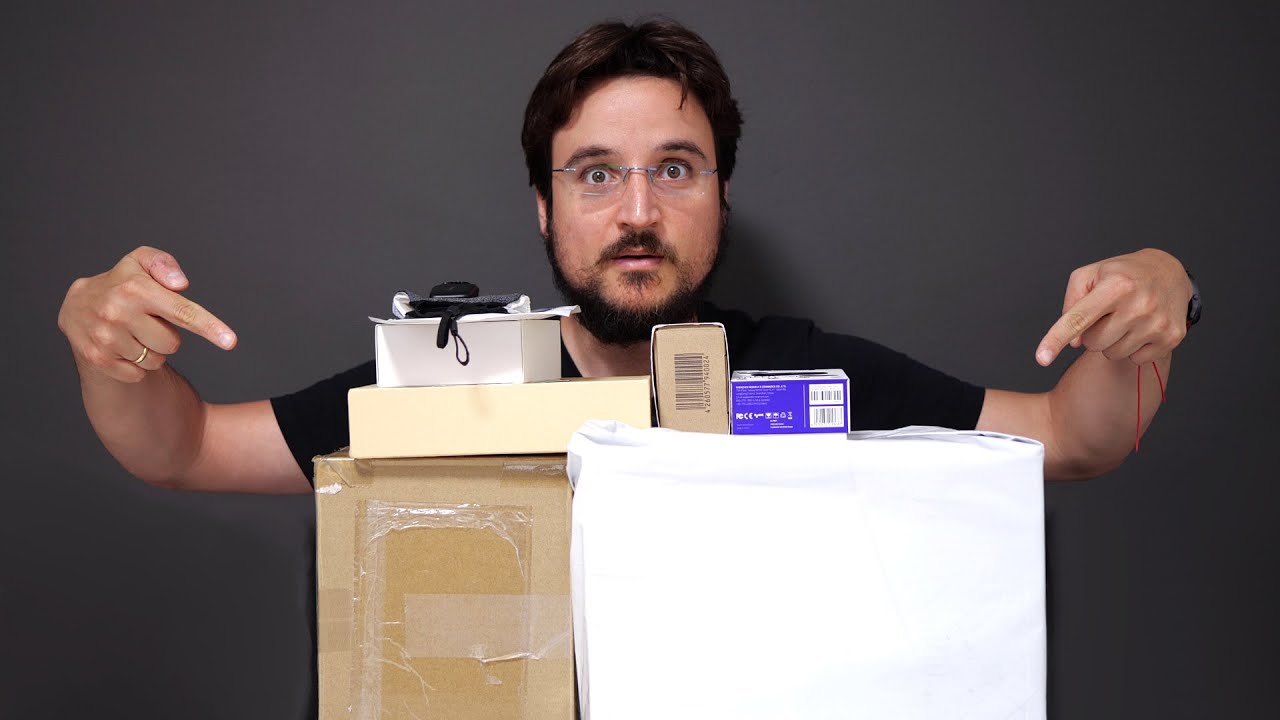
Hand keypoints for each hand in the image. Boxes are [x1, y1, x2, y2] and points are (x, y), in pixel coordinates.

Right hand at [57, 247, 236, 381]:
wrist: (76, 307)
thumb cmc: (122, 283)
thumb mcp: (140, 261)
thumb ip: (164, 264)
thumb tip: (181, 284)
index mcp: (135, 288)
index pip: (182, 312)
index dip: (209, 327)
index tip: (230, 342)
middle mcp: (118, 312)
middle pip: (172, 343)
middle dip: (166, 335)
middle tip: (147, 320)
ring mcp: (105, 337)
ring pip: (155, 360)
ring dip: (150, 349)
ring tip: (132, 331)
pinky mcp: (97, 358)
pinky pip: (138, 373)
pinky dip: (135, 363)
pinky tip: (120, 345)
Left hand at [1036, 248, 1191, 366]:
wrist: (1169, 272)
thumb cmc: (1122, 274)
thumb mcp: (1089, 275)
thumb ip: (1071, 305)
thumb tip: (1073, 342)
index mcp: (1116, 285)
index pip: (1078, 318)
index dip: (1056, 339)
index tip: (1041, 359)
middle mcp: (1139, 304)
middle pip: (1092, 343)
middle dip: (1092, 333)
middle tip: (1106, 314)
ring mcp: (1157, 323)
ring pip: (1113, 353)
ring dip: (1112, 341)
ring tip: (1125, 318)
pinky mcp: (1171, 337)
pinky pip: (1135, 359)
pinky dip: (1133, 347)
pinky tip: (1141, 327)